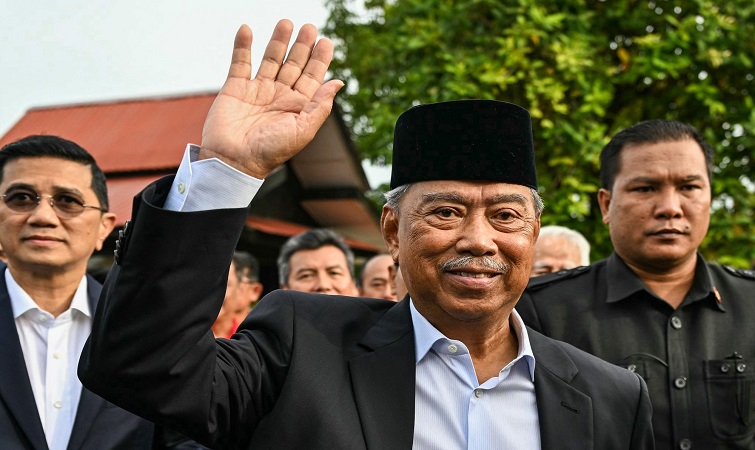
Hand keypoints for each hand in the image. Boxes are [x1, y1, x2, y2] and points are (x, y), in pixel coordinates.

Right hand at [200, 19, 343, 178]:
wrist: (234, 162)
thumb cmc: (270, 152)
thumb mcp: (302, 131)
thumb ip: (320, 106)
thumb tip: (338, 82)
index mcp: (297, 107)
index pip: (312, 77)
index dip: (319, 59)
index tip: (326, 41)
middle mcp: (279, 96)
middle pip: (293, 64)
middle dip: (302, 46)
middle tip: (309, 27)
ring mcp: (257, 90)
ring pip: (270, 59)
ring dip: (278, 41)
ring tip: (286, 23)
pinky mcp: (235, 88)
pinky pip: (240, 62)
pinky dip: (243, 46)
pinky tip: (247, 30)